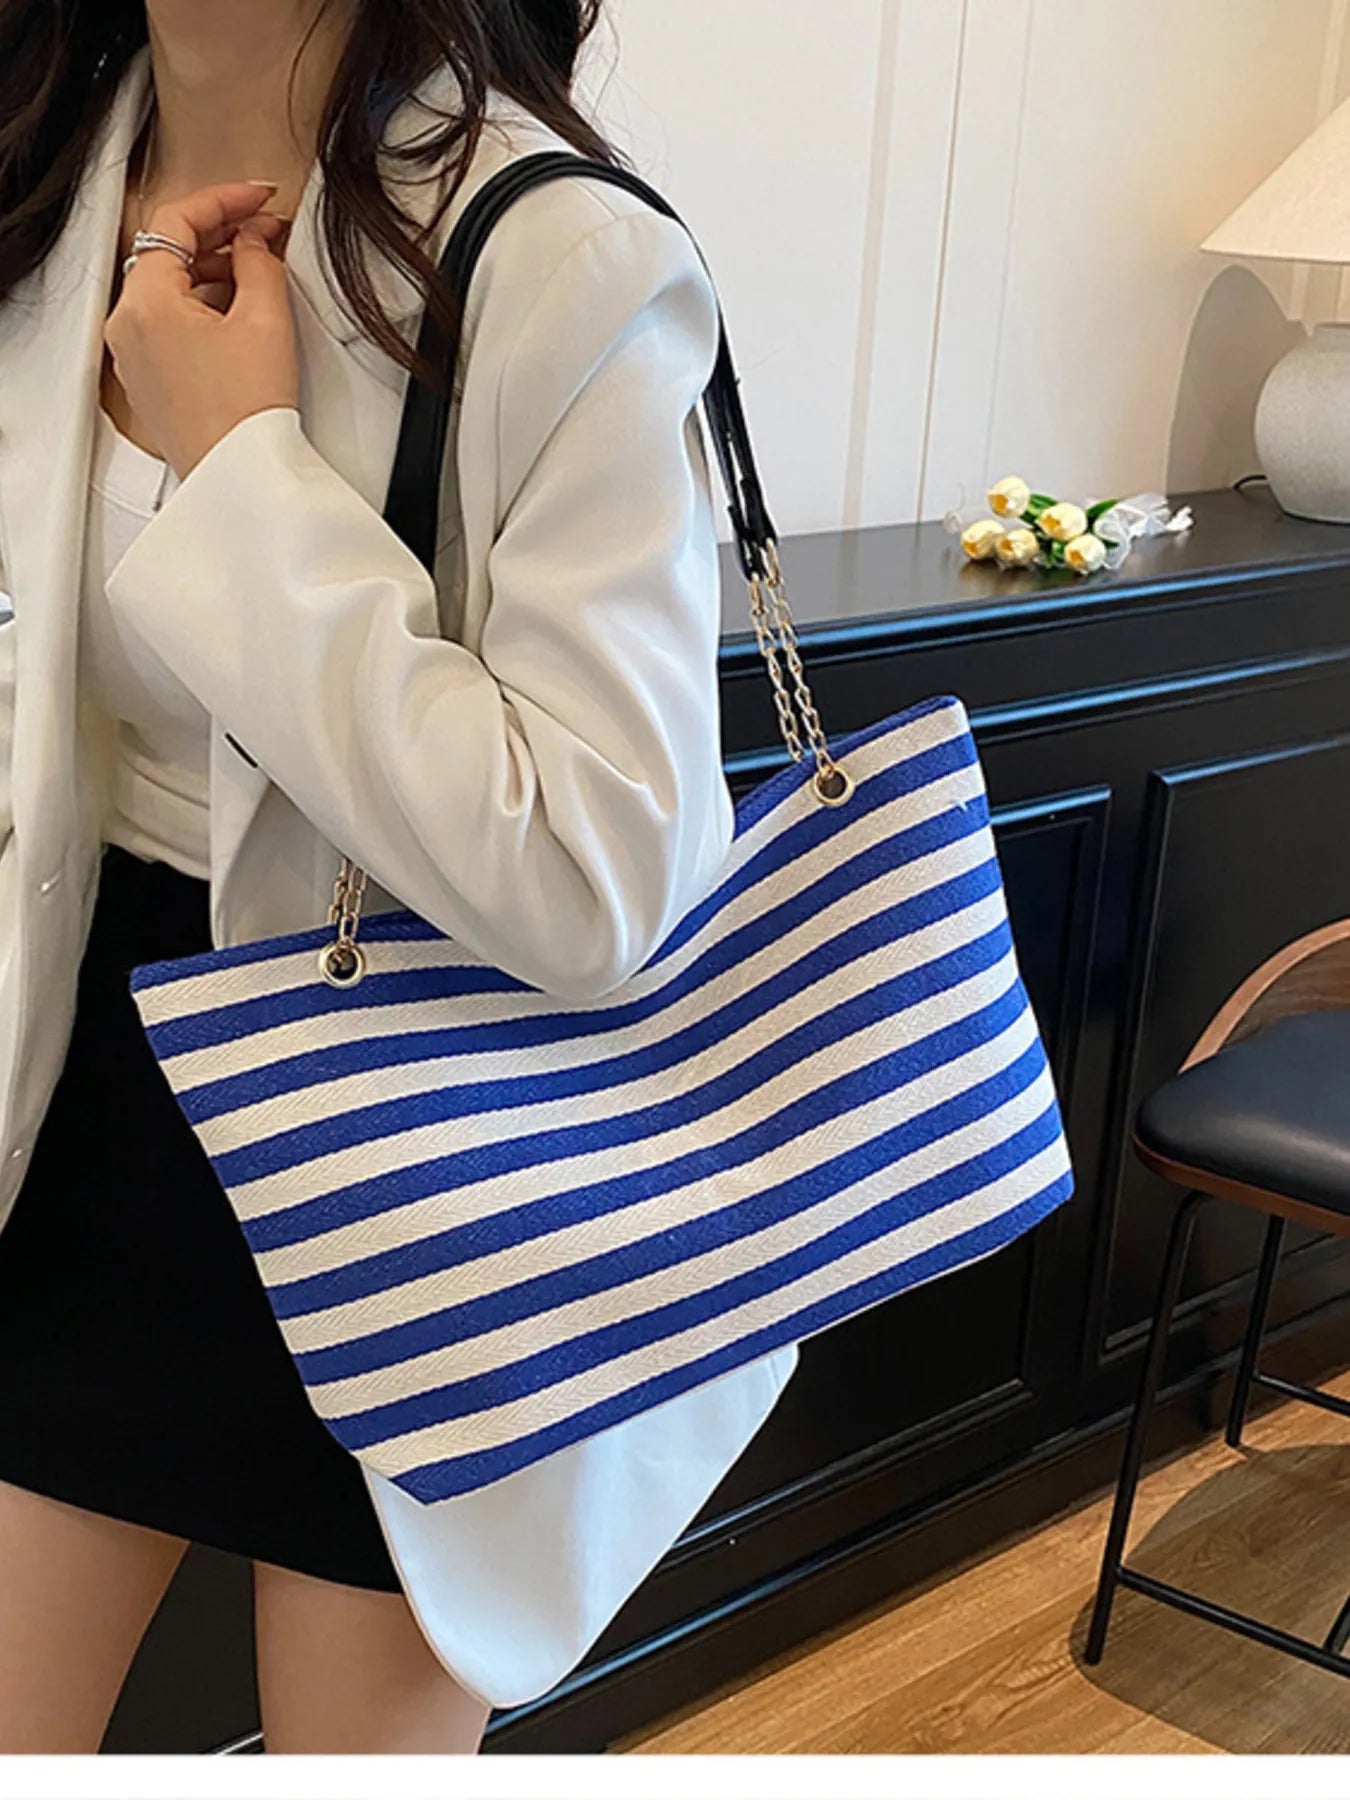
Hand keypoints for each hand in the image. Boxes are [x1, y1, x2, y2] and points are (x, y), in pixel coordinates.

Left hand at [103, 182, 297, 479]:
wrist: (238, 476)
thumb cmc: (246, 415)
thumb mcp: (267, 320)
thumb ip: (260, 262)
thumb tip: (254, 241)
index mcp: (145, 302)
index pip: (175, 221)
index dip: (222, 199)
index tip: (257, 198)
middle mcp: (127, 326)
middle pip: (167, 254)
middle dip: (219, 237)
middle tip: (266, 232)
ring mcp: (133, 355)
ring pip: (168, 289)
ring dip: (212, 272)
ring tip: (260, 274)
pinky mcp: (148, 379)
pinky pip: (168, 324)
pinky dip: (201, 307)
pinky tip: (240, 312)